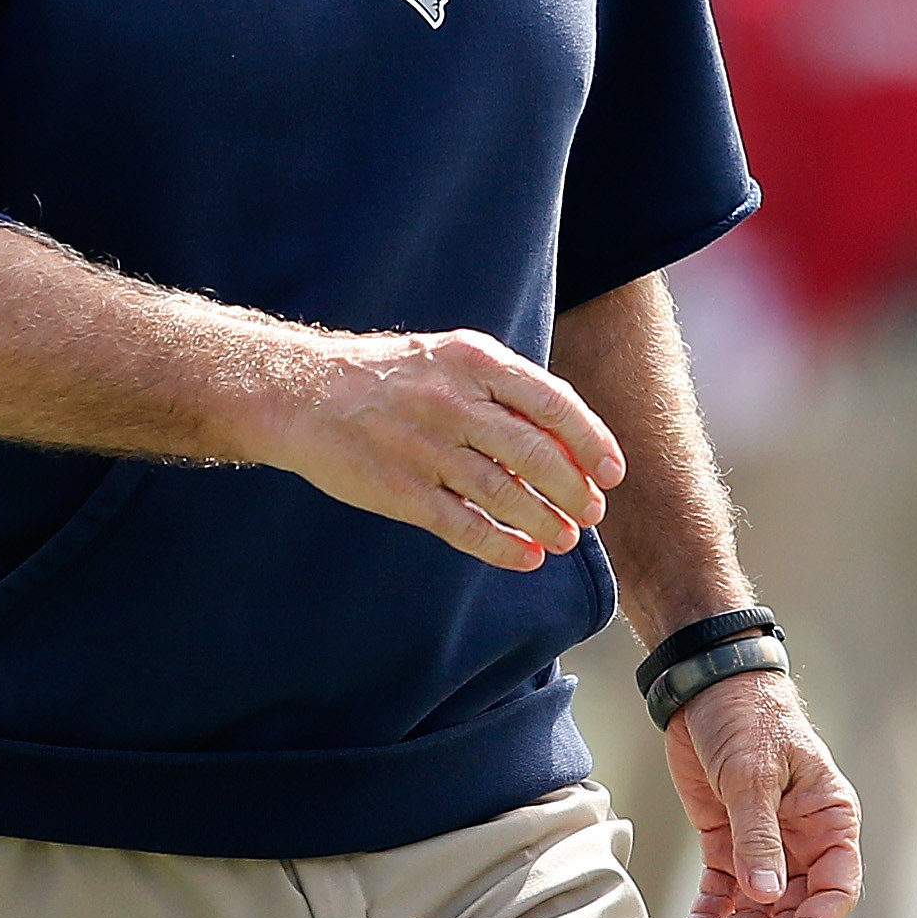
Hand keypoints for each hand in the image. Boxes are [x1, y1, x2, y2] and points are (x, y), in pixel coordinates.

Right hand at [253, 328, 626, 571]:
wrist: (303, 392)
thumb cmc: (394, 377)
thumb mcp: (452, 359)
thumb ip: (507, 391)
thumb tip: (570, 442)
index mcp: (473, 361)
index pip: (552, 402)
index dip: (590, 441)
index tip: (613, 471)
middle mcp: (451, 401)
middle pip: (534, 452)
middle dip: (573, 488)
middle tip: (591, 511)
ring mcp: (423, 447)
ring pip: (503, 493)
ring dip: (543, 522)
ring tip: (565, 539)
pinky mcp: (399, 489)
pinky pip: (462, 525)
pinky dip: (501, 547)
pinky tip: (525, 558)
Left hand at [664, 669, 860, 917]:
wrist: (704, 685)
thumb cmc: (747, 716)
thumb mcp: (753, 774)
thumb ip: (758, 837)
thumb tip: (767, 898)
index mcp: (829, 818)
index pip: (835, 888)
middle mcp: (803, 838)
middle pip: (793, 908)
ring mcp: (765, 842)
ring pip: (757, 906)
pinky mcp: (728, 840)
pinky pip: (724, 889)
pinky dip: (710, 914)